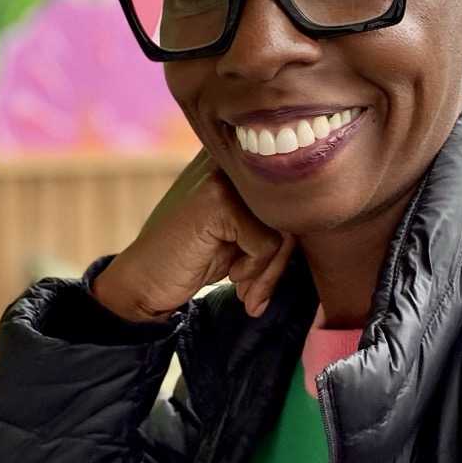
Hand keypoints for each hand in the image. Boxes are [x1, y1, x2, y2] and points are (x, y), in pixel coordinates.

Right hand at [90, 150, 294, 321]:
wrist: (143, 283)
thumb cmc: (193, 261)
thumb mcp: (239, 240)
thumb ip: (270, 226)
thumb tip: (318, 227)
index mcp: (239, 171)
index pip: (289, 201)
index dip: (286, 245)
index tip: (267, 279)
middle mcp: (231, 167)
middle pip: (291, 214)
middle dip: (280, 264)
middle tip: (258, 295)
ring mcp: (222, 182)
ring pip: (283, 230)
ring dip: (269, 273)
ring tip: (246, 293)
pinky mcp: (217, 203)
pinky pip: (265, 243)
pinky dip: (254, 271)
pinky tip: (230, 278)